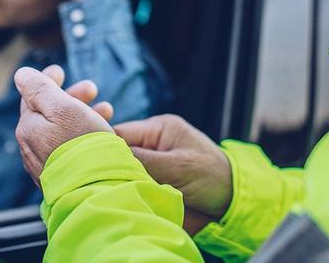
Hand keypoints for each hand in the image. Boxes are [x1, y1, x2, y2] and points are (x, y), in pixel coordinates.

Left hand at [15, 65, 113, 183]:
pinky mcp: (61, 176)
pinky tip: (98, 134)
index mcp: (28, 127)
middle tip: (92, 89)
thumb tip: (21, 75)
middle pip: (48, 112)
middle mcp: (31, 147)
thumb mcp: (63, 107)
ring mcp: (45, 164)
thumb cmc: (82, 145)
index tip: (60, 70)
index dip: (46, 80)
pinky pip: (68, 147)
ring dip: (82, 114)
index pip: (32, 96)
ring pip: (61, 130)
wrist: (95, 190)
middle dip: (70, 96)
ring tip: (106, 111)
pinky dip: (82, 134)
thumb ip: (40, 89)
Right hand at [115, 114, 232, 234]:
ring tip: (117, 191)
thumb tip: (108, 155)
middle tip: (106, 182)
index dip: (104, 148)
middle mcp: (153, 142)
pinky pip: (132, 182)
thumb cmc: (212, 176)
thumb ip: (144, 160)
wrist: (233, 199)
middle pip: (118, 151)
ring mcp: (153, 161)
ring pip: (123, 168)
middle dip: (111, 166)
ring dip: (120, 181)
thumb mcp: (178, 166)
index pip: (119, 133)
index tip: (94, 165)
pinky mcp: (154, 179)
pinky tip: (125, 197)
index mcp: (159, 128)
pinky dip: (128, 190)